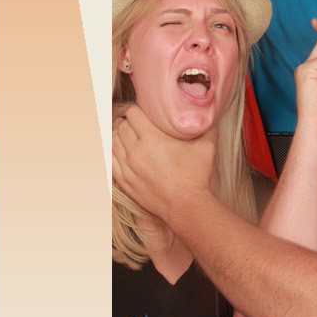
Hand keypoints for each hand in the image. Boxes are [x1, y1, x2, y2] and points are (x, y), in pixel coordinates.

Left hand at [112, 104, 215, 222]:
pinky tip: (118, 151)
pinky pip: (110, 161)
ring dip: (118, 136)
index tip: (145, 113)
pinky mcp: (125, 181)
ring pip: (112, 142)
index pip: (132, 114)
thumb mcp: (207, 146)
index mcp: (152, 138)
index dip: (138, 110)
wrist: (186, 205)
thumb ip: (206, 128)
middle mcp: (136, 151)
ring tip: (127, 135)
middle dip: (129, 122)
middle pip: (121, 126)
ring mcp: (128, 168)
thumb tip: (206, 120)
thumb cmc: (196, 176)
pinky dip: (112, 153)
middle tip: (138, 124)